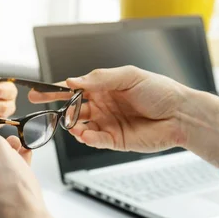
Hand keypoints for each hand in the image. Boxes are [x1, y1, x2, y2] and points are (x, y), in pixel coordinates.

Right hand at [29, 66, 218, 167]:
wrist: (181, 115)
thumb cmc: (160, 91)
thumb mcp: (130, 76)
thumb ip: (100, 78)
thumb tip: (73, 81)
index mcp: (103, 88)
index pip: (73, 89)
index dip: (54, 91)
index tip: (37, 92)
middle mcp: (102, 106)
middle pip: (71, 109)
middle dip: (57, 110)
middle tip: (47, 110)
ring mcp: (106, 124)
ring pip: (80, 127)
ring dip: (73, 126)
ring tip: (74, 125)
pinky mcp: (114, 141)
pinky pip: (94, 140)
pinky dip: (87, 138)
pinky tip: (86, 134)